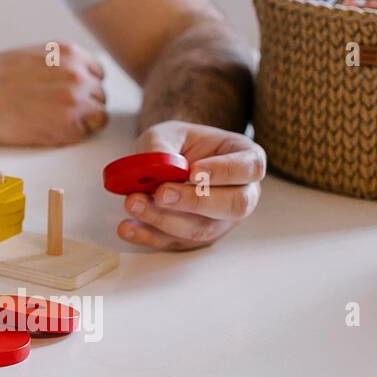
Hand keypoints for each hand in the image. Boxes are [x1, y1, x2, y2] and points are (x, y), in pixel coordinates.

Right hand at [0, 43, 107, 144]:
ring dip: (80, 120)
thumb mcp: (32, 55)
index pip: (96, 73)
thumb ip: (59, 65)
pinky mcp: (67, 127)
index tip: (67, 95)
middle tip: (53, 111)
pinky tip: (45, 128)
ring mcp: (75, 101)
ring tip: (49, 120)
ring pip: (98, 115)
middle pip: (99, 94)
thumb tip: (74, 78)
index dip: (83, 86)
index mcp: (69, 53)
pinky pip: (85, 133)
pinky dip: (70, 135)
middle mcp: (77, 74)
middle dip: (83, 104)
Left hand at [118, 120, 265, 249]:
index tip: (194, 171)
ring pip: (202, 229)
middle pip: (233, 205)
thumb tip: (158, 165)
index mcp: (245, 158)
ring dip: (165, 220)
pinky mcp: (194, 238)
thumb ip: (163, 145)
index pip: (250, 168)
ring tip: (133, 204)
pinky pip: (175, 242)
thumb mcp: (168, 133)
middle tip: (161, 193)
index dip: (225, 172)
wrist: (164, 162)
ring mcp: (221, 221)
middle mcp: (242, 193)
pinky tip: (127, 227)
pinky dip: (148, 236)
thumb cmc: (177, 144)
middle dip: (195, 201)